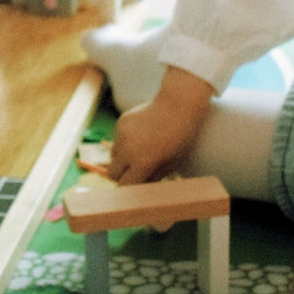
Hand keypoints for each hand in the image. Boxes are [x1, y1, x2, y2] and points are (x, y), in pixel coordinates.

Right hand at [107, 67, 213, 184]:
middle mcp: (127, 149)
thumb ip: (153, 178)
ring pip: (113, 156)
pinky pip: (117, 140)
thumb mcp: (171, 164)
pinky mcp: (121, 122)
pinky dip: (125, 142)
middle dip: (122, 176)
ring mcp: (122, 134)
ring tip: (141, 151)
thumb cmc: (180, 136)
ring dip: (122, 158)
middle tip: (136, 172)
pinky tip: (141, 135)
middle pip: (112, 174)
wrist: (178, 104)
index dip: (130, 189)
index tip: (136, 188)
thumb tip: (140, 189)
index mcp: (142, 162)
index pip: (124, 186)